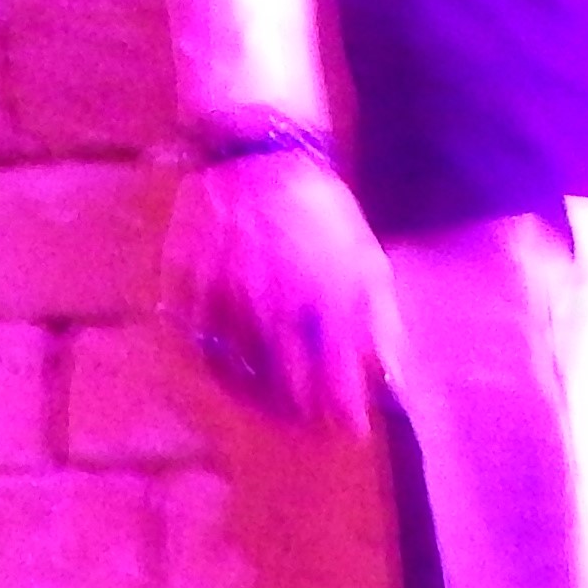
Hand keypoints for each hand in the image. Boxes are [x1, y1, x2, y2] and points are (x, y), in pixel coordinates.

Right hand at [166, 151, 393, 433]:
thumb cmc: (320, 210)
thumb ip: (380, 321)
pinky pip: (197, 342)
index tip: (349, 430)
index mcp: (322, 297)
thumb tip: (396, 377)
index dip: (343, 415)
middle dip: (302, 420)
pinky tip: (231, 373)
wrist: (258, 154)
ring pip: (237, 373)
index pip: (334, 380)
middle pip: (285, 388)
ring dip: (257, 401)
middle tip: (311, 433)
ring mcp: (227, 296)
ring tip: (273, 412)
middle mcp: (273, 304)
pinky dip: (214, 364)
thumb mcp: (366, 258)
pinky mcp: (190, 284)